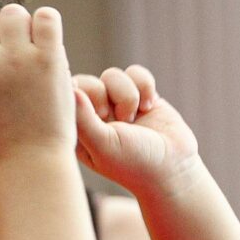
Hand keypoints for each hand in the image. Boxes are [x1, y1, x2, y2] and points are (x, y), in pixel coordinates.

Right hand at [0, 4, 75, 168]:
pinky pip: (46, 16)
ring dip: (23, 28)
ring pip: (13, 14)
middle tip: (17, 63)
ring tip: (33, 49)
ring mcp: (15, 59)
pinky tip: (49, 42)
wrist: (31, 163)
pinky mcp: (47, 57)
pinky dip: (47, 23)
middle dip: (0, 40)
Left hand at [73, 64, 200, 195]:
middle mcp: (94, 116)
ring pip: (112, 75)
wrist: (174, 167)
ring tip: (133, 119)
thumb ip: (82, 118)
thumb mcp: (103, 145)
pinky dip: (145, 86)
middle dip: (105, 96)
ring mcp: (117, 104)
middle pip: (89, 82)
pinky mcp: (140, 94)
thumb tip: (68, 86)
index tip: (100, 114)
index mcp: (77, 130)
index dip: (80, 95)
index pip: (65, 97)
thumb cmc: (133, 163)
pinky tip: (149, 107)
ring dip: (127, 95)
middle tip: (117, 119)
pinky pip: (135, 72)